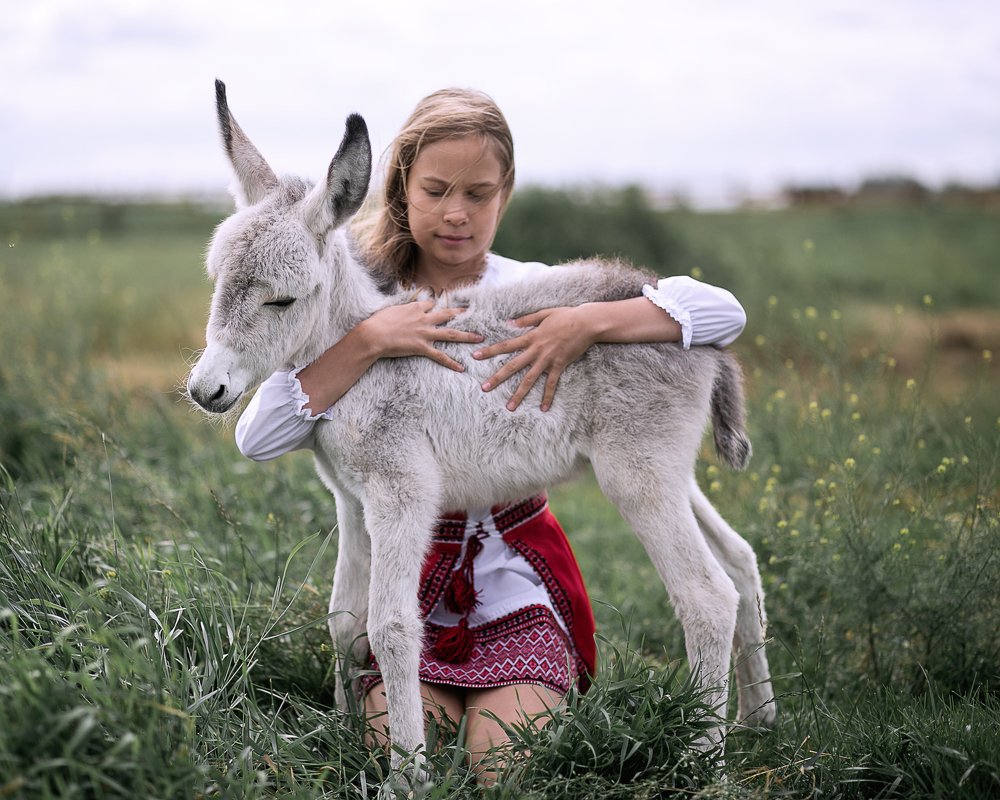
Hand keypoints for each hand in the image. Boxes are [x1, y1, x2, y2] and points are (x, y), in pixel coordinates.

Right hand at [361, 300, 482, 370]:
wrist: (373, 335)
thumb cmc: (377, 322)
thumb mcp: (390, 310)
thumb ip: (401, 310)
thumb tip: (402, 311)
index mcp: (415, 307)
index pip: (431, 304)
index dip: (436, 306)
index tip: (440, 307)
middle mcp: (423, 318)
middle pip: (447, 314)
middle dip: (461, 313)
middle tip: (472, 313)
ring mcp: (425, 333)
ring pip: (451, 334)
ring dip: (467, 336)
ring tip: (480, 339)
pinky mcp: (422, 347)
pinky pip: (440, 356)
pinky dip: (451, 363)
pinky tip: (461, 368)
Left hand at [473, 305, 596, 410]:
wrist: (586, 323)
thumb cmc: (566, 316)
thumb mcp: (544, 313)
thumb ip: (526, 319)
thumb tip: (509, 323)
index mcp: (530, 337)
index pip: (505, 345)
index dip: (489, 351)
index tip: (475, 356)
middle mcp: (536, 350)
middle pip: (513, 366)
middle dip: (497, 378)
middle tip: (484, 388)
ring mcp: (547, 360)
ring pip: (529, 379)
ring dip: (518, 394)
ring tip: (509, 407)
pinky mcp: (559, 366)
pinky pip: (551, 384)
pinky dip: (547, 397)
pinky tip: (543, 409)